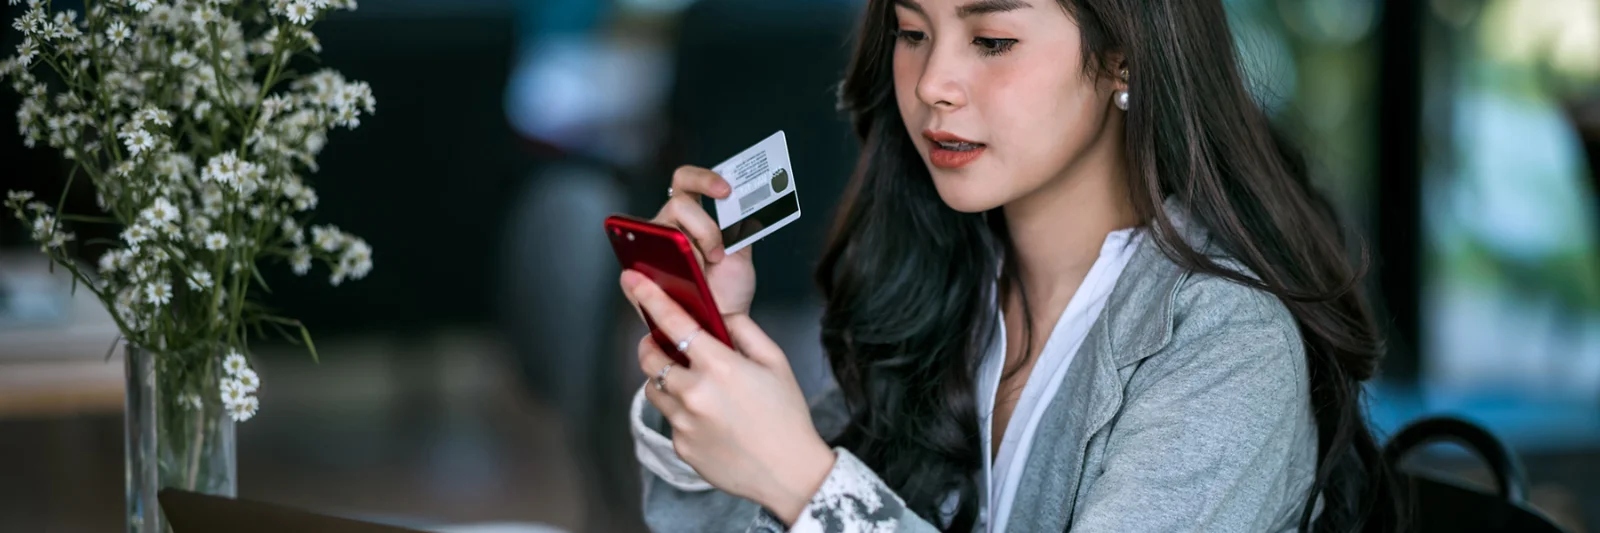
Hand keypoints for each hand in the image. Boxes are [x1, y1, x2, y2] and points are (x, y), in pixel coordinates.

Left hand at [622, 269, 834, 524]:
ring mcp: (684, 422)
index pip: (673, 323)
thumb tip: (719, 315)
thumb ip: (744, 330)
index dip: (650, 298)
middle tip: (664, 344)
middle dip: (651, 345)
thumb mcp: (775, 361)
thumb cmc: (787, 416)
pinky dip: (681, 413)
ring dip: (665, 380)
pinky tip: (710, 420)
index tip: (634, 282)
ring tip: (693, 385)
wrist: (790, 473)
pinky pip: (669, 420)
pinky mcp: (680, 446)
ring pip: (654, 389)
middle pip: (648, 358)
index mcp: (719, 366)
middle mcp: (694, 393)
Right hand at [656, 166, 755, 316]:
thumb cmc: (727, 289)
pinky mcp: (638, 272)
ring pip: (665, 229)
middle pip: (678, 202)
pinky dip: (666, 272)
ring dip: (691, 252)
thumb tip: (747, 204)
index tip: (726, 190)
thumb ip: (741, 226)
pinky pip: (641, 262)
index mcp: (692, 216)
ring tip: (703, 271)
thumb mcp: (741, 252)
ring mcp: (651, 246)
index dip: (704, 179)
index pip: (687, 181)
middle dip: (705, 227)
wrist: (719, 321)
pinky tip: (681, 281)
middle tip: (718, 250)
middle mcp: (669, 225)